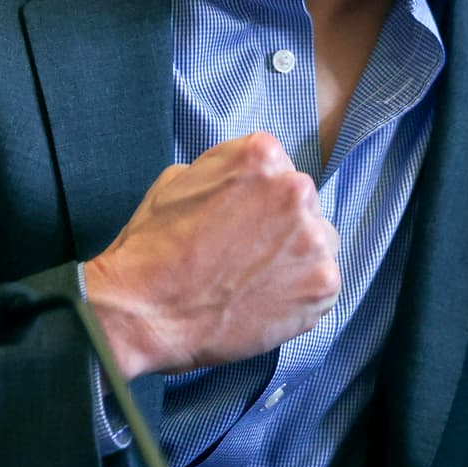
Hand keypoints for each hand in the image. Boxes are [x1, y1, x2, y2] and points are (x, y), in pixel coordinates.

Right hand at [83, 132, 339, 376]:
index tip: (242, 222)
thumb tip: (241, 183)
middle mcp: (295, 189)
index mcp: (262, 155)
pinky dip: (301, 296)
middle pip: (303, 204)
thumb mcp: (177, 180)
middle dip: (280, 227)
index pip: (278, 169)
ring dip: (295, 259)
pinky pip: (324, 285)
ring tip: (255, 283)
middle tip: (245, 256)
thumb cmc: (152, 248)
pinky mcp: (322, 284)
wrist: (144, 311)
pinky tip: (265, 304)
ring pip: (320, 243)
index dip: (257, 199)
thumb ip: (223, 172)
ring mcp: (313, 238)